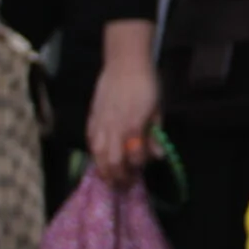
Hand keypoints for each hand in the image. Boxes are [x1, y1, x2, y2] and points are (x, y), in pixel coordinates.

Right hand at [88, 23, 160, 177]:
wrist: (125, 63)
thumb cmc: (147, 85)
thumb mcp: (158, 109)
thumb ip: (155, 135)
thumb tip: (157, 156)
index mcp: (134, 126)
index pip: (135, 157)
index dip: (139, 167)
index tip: (141, 171)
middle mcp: (114, 128)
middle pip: (112, 162)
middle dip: (118, 177)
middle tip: (124, 185)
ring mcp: (100, 123)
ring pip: (98, 155)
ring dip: (104, 170)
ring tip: (110, 179)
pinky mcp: (92, 118)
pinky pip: (90, 142)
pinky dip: (95, 155)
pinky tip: (99, 160)